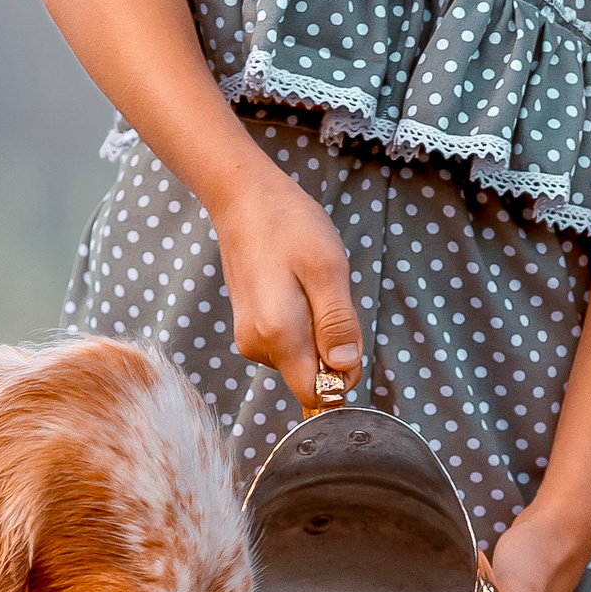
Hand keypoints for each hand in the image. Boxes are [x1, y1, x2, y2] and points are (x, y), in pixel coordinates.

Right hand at [210, 159, 364, 413]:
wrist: (242, 197)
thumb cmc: (288, 225)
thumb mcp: (327, 269)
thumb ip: (337, 323)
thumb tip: (345, 370)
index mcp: (278, 336)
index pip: (316, 394)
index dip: (342, 377)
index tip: (347, 337)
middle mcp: (257, 346)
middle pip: (310, 376)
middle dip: (331, 347)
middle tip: (328, 296)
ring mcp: (249, 337)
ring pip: (301, 358)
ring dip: (318, 331)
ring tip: (309, 284)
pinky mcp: (249, 326)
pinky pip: (288, 341)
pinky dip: (302, 322)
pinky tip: (296, 286)